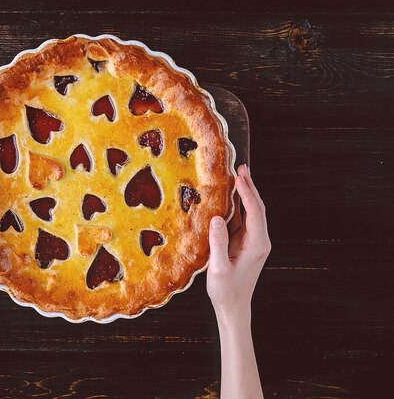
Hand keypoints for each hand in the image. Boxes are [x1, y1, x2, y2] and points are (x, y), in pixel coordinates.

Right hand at [206, 164, 270, 323]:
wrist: (234, 307)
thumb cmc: (227, 291)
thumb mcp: (218, 269)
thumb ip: (218, 243)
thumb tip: (216, 218)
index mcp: (257, 245)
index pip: (255, 213)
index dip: (247, 193)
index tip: (239, 177)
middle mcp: (259, 241)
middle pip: (257, 208)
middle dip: (249, 187)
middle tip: (241, 167)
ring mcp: (253, 242)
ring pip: (251, 213)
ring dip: (245, 194)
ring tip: (237, 175)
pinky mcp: (245, 244)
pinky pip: (242, 221)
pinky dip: (238, 206)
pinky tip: (230, 197)